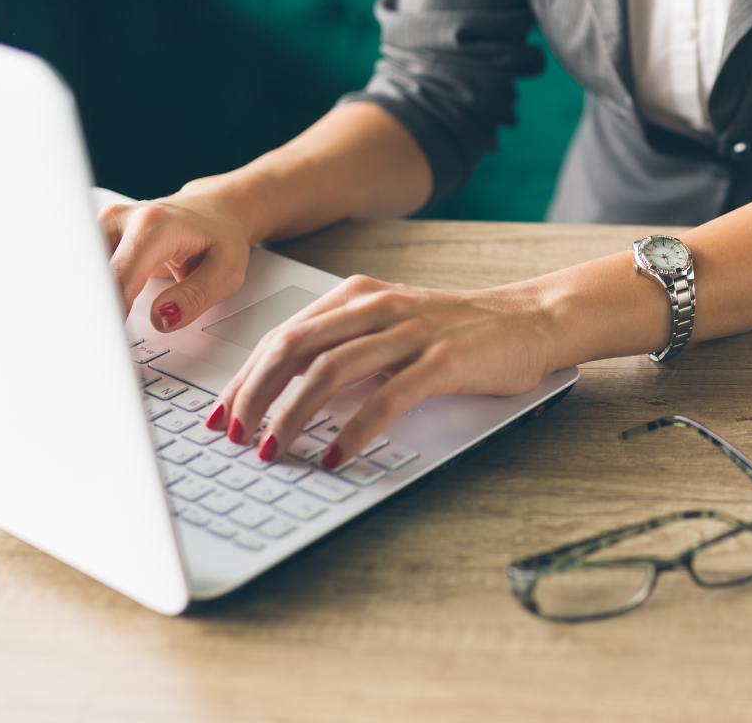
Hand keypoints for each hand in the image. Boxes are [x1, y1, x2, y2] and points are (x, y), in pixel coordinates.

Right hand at [100, 183, 251, 331]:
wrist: (214, 211)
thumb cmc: (221, 238)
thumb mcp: (226, 272)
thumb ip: (194, 297)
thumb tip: (161, 318)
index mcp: (152, 227)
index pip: (116, 280)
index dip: (108, 315)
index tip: (109, 343)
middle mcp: (121, 219)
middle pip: (89, 275)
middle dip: (92, 311)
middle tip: (99, 346)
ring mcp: (104, 224)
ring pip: (80, 272)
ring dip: (89, 303)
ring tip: (99, 333)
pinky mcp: (96, 234)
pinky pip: (85, 269)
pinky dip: (91, 293)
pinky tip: (100, 313)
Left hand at [204, 274, 556, 467]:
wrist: (529, 318)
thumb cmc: (458, 328)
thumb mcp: (392, 322)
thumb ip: (344, 343)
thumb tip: (285, 391)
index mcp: (358, 296)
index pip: (283, 334)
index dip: (245, 376)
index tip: (222, 413)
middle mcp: (376, 307)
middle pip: (294, 348)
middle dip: (254, 396)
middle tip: (235, 436)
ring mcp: (410, 332)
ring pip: (329, 371)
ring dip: (292, 415)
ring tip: (273, 451)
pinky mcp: (442, 361)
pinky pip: (385, 399)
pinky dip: (354, 431)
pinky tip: (336, 456)